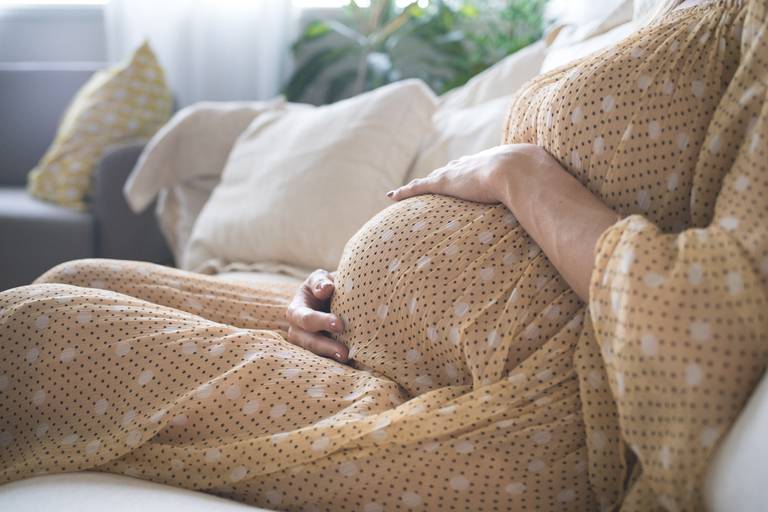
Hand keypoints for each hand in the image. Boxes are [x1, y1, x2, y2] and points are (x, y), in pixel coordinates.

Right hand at [285, 269, 347, 362]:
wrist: (330, 301)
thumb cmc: (324, 287)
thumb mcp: (319, 279)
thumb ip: (320, 282)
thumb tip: (327, 289)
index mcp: (296, 311)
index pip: (306, 319)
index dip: (321, 322)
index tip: (340, 325)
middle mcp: (297, 331)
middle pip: (308, 341)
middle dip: (326, 347)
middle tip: (344, 352)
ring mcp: (306, 345)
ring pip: (315, 355)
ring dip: (331, 358)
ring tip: (348, 359)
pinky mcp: (318, 355)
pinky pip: (323, 362)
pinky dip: (335, 363)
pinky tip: (351, 363)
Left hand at [387, 144, 540, 202]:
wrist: (522, 170)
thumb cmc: (538, 179)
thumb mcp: (546, 185)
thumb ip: (551, 197)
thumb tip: (570, 211)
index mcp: (496, 162)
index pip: (479, 166)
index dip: (471, 170)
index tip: (467, 171)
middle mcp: (473, 164)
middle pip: (454, 169)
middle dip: (445, 173)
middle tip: (437, 179)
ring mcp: (458, 173)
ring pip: (432, 179)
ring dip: (419, 185)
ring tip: (407, 190)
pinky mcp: (445, 183)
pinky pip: (418, 188)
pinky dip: (405, 192)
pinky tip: (391, 196)